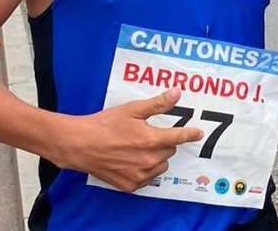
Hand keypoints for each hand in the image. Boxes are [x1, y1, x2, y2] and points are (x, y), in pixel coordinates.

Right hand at [50, 89, 202, 191]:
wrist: (80, 145)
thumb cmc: (104, 125)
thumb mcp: (132, 110)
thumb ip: (157, 104)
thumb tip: (176, 93)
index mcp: (151, 140)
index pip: (179, 137)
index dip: (190, 134)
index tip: (198, 133)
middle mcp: (148, 160)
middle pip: (169, 151)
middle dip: (163, 142)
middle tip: (146, 134)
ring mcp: (139, 175)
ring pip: (160, 165)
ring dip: (155, 157)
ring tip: (137, 148)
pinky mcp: (130, 185)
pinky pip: (147, 177)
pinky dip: (144, 169)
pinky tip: (131, 160)